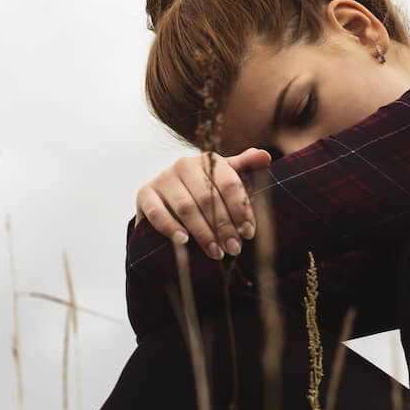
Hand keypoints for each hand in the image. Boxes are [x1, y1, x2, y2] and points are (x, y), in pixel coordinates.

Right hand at [135, 147, 272, 259]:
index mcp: (207, 161)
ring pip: (186, 207)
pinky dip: (171, 228)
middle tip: (233, 249)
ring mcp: (162, 179)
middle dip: (223, 226)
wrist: (163, 199)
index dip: (240, 209)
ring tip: (215, 252)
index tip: (248, 233)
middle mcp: (183, 165)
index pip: (229, 184)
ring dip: (202, 232)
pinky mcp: (145, 194)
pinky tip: (183, 241)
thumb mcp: (223, 179)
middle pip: (208, 198)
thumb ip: (243, 168)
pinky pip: (158, 213)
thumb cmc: (200, 192)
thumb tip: (265, 157)